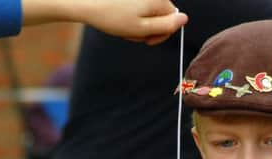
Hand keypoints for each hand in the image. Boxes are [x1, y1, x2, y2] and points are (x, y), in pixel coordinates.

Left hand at [22, 0, 187, 44]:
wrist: (86, 3)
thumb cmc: (112, 17)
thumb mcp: (141, 28)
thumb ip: (165, 26)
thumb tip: (185, 19)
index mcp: (159, 0)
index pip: (173, 20)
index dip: (161, 34)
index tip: (146, 41)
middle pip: (160, 17)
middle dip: (147, 30)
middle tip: (130, 35)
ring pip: (148, 15)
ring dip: (137, 26)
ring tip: (123, 27)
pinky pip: (138, 8)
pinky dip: (130, 17)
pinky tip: (119, 20)